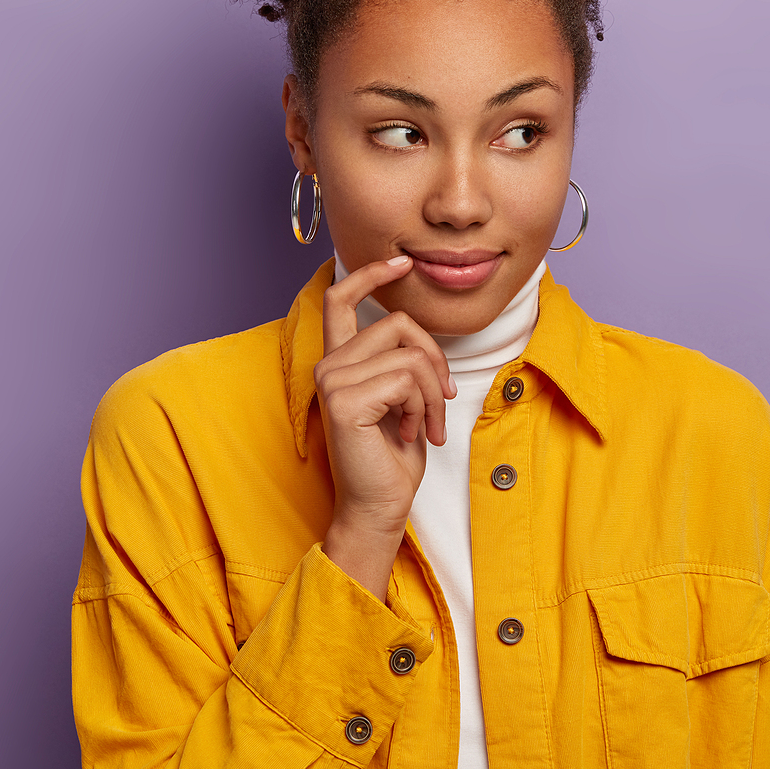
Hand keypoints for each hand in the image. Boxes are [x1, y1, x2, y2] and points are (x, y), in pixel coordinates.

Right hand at [315, 255, 454, 597]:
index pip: (341, 299)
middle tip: (440, 399)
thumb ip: (404, 361)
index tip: (402, 264)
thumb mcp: (405, 397)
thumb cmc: (394, 456)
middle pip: (398, 322)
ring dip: (432, 393)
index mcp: (341, 361)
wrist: (381, 504)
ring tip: (426, 424)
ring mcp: (332, 380)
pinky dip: (423, 407)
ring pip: (410, 355)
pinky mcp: (344, 400)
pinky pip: (407, 379)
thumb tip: (423, 337)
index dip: (370, 274)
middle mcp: (329, 365)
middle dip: (434, 360)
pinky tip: (412, 433)